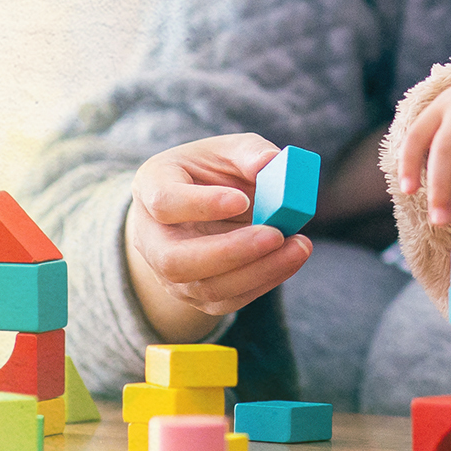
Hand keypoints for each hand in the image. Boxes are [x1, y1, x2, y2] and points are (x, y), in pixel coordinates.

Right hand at [123, 134, 312, 343]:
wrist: (200, 206)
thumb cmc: (212, 172)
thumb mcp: (227, 149)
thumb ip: (249, 152)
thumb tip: (273, 162)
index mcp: (152, 187)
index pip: (165, 203)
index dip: (202, 204)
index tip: (242, 200)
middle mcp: (152, 236)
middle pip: (175, 260)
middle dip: (230, 251)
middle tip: (276, 234)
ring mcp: (169, 273)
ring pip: (206, 287)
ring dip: (257, 270)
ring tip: (298, 246)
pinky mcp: (196, 295)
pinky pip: (228, 301)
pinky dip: (264, 282)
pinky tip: (290, 260)